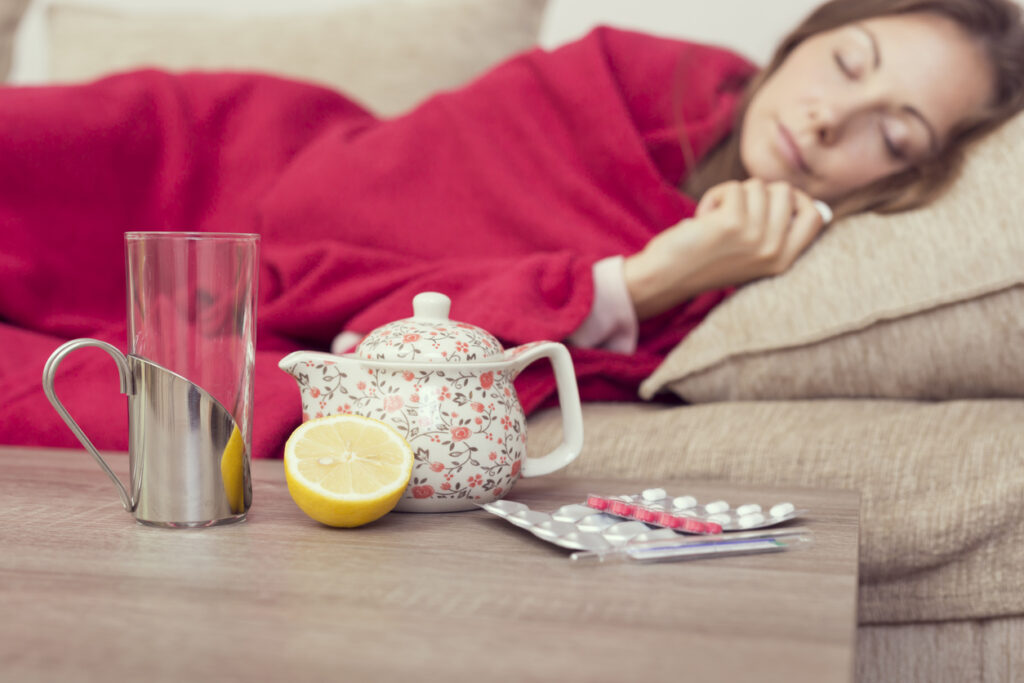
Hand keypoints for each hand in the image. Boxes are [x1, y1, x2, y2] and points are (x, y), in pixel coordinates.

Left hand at [623, 179, 825, 319]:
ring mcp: (756, 237)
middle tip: (735, 213)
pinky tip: (703, 219)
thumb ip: (778, 232)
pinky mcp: (733, 224)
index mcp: (783, 260)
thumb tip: (810, 203)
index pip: (816, 217)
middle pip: (785, 192)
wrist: (668, 278)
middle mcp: (774, 251)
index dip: (798, 199)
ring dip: (732, 194)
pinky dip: (715, 196)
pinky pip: (733, 188)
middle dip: (758, 192)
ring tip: (716, 219)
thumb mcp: (752, 253)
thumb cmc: (707, 259)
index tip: (773, 201)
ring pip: (758, 186)